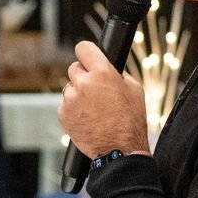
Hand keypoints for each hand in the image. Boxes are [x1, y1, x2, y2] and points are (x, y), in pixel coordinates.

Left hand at [58, 40, 149, 158]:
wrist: (119, 149)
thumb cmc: (130, 121)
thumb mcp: (134, 89)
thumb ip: (118, 73)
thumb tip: (108, 67)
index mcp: (102, 73)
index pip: (84, 48)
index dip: (86, 52)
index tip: (87, 56)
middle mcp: (84, 83)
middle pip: (74, 68)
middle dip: (84, 76)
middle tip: (96, 90)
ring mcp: (71, 99)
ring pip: (70, 87)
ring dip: (78, 94)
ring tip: (94, 109)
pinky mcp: (63, 114)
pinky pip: (66, 104)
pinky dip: (74, 109)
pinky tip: (88, 118)